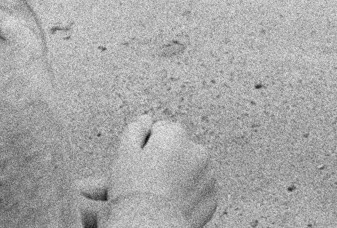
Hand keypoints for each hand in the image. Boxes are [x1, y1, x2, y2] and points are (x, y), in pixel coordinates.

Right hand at [82, 115, 217, 227]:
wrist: (150, 226)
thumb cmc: (133, 192)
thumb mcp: (124, 156)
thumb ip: (135, 130)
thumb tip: (146, 119)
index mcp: (176, 134)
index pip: (161, 132)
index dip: (146, 148)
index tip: (138, 165)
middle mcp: (198, 149)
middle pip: (178, 150)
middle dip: (166, 161)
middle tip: (148, 182)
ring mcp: (209, 174)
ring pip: (190, 170)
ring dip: (179, 177)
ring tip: (159, 195)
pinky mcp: (212, 196)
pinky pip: (199, 190)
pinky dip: (188, 195)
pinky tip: (172, 204)